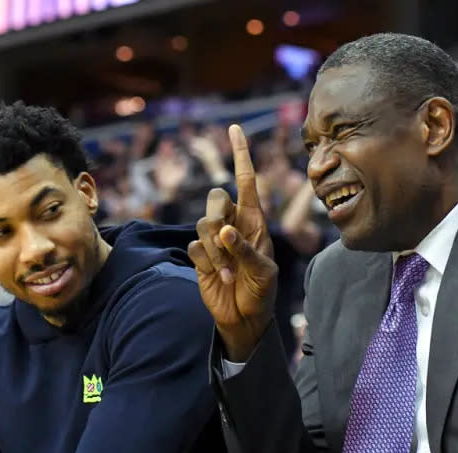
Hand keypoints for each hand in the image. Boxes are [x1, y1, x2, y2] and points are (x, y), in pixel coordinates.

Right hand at [188, 125, 276, 361]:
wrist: (245, 318)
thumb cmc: (262, 292)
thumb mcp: (264, 272)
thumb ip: (245, 250)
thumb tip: (224, 231)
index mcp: (255, 221)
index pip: (246, 181)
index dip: (241, 155)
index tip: (234, 128)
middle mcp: (233, 224)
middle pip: (216, 199)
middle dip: (219, 218)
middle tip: (228, 242)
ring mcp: (214, 240)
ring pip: (202, 224)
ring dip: (215, 250)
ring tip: (228, 273)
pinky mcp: (199, 255)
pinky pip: (194, 247)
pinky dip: (207, 263)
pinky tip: (218, 277)